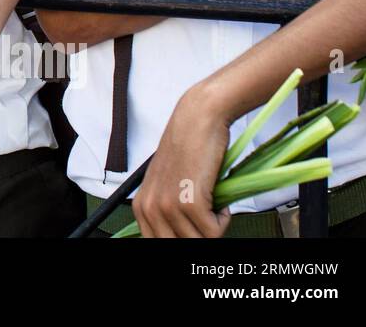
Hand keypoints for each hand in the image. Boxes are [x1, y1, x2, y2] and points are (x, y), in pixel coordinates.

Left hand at [132, 85, 231, 237]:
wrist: (197, 121)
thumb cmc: (188, 151)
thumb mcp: (166, 184)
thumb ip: (166, 212)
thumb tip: (183, 236)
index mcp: (141, 207)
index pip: (159, 243)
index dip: (183, 239)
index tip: (197, 232)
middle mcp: (150, 209)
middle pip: (179, 245)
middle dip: (200, 235)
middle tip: (210, 219)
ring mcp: (168, 206)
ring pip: (199, 241)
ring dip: (214, 225)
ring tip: (213, 203)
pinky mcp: (189, 203)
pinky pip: (213, 232)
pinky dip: (223, 220)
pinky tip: (220, 201)